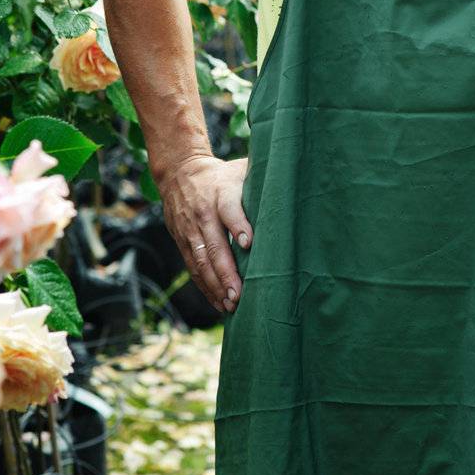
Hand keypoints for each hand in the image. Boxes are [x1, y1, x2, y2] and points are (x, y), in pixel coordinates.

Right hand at [157, 152, 250, 313]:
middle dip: (226, 271)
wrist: (180, 173)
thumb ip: (262, 179)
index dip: (238, 226)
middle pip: (214, 244)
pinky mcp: (183, 242)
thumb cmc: (223, 176)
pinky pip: (193, 268)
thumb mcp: (240, 170)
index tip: (249, 244)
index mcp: (222, 193)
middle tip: (239, 293)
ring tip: (231, 304)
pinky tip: (218, 303)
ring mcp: (191, 230)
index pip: (229, 210)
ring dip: (216, 285)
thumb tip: (294, 187)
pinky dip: (205, 287)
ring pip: (201, 261)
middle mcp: (204, 214)